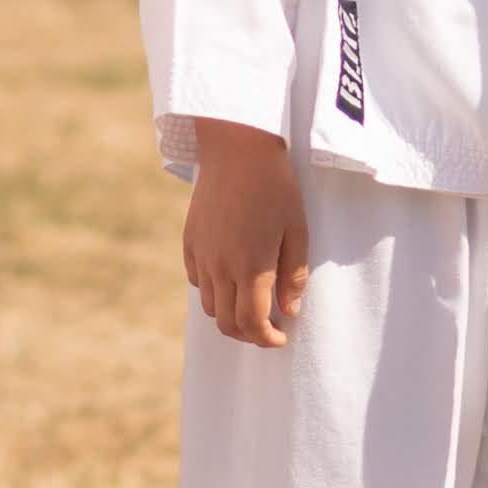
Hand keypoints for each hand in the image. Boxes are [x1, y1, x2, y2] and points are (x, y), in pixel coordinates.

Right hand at [187, 120, 309, 344]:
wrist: (238, 148)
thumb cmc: (276, 187)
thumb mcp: (297, 230)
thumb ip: (294, 275)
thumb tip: (289, 311)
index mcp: (251, 266)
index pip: (252, 323)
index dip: (266, 339)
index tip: (280, 337)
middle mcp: (220, 266)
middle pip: (228, 323)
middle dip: (249, 335)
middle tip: (268, 328)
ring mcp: (201, 255)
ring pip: (211, 307)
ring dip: (231, 315)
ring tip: (251, 304)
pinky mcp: (190, 242)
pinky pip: (198, 281)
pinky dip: (214, 291)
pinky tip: (232, 278)